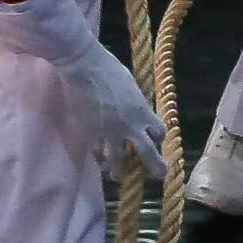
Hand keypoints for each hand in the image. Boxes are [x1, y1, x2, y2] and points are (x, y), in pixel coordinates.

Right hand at [61, 36, 162, 172]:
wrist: (84, 67)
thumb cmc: (109, 69)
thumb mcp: (131, 86)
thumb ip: (136, 104)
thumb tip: (138, 111)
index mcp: (142, 110)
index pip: (159, 132)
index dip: (157, 138)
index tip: (154, 140)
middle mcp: (129, 125)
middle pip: (147, 153)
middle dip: (155, 167)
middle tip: (159, 175)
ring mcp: (109, 132)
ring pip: (118, 160)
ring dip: (119, 170)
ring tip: (117, 175)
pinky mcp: (90, 133)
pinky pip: (97, 152)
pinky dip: (98, 157)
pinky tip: (98, 158)